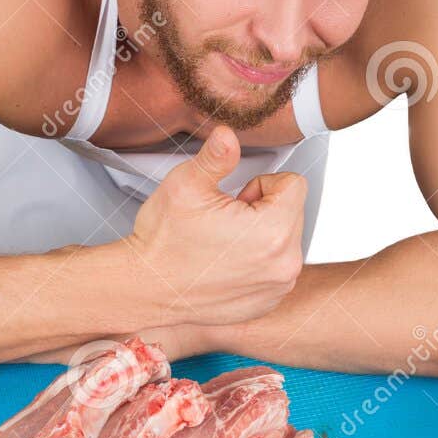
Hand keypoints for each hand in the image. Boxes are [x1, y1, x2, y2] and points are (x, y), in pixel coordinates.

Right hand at [128, 126, 306, 326]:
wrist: (144, 289)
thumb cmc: (163, 240)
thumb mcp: (186, 185)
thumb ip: (217, 156)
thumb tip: (229, 134)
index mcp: (273, 231)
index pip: (294, 185)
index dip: (260, 184)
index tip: (234, 198)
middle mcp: (285, 264)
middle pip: (292, 213)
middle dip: (263, 210)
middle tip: (224, 222)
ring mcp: (278, 287)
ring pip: (285, 241)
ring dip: (262, 236)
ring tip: (223, 244)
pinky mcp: (268, 303)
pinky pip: (275, 269)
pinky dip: (257, 264)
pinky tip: (224, 266)